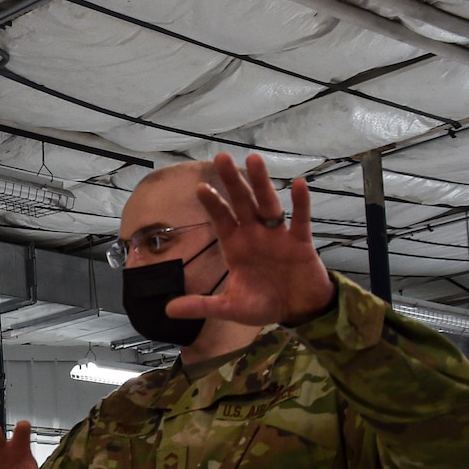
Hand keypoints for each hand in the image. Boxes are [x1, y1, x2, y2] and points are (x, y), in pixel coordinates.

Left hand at [168, 152, 336, 326]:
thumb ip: (201, 306)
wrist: (298, 311)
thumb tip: (167, 310)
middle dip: (232, 182)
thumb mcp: (230, 308)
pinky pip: (301, 220)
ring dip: (262, 183)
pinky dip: (300, 203)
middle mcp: (255, 235)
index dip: (213, 205)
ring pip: (268, 205)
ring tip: (254, 160)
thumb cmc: (263, 304)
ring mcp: (278, 236)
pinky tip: (298, 184)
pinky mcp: (301, 242)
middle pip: (242, 204)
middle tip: (221, 157)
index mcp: (236, 247)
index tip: (200, 187)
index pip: (221, 221)